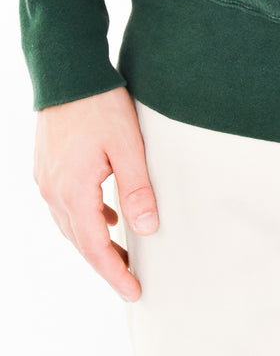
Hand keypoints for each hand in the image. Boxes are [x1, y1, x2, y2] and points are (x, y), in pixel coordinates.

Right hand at [33, 85, 158, 302]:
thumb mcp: (127, 145)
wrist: (68, 72)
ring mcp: (47, 179)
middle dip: (106, 263)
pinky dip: (85, 217)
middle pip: (81, 241)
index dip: (115, 273)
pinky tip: (105, 214)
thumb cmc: (99, 104)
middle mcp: (54, 191)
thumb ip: (136, 188)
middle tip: (131, 278)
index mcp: (74, 191)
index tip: (134, 291)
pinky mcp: (47, 167)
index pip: (96, 247)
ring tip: (121, 252)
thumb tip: (147, 227)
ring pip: (71, 225)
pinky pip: (65, 205)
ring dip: (95, 241)